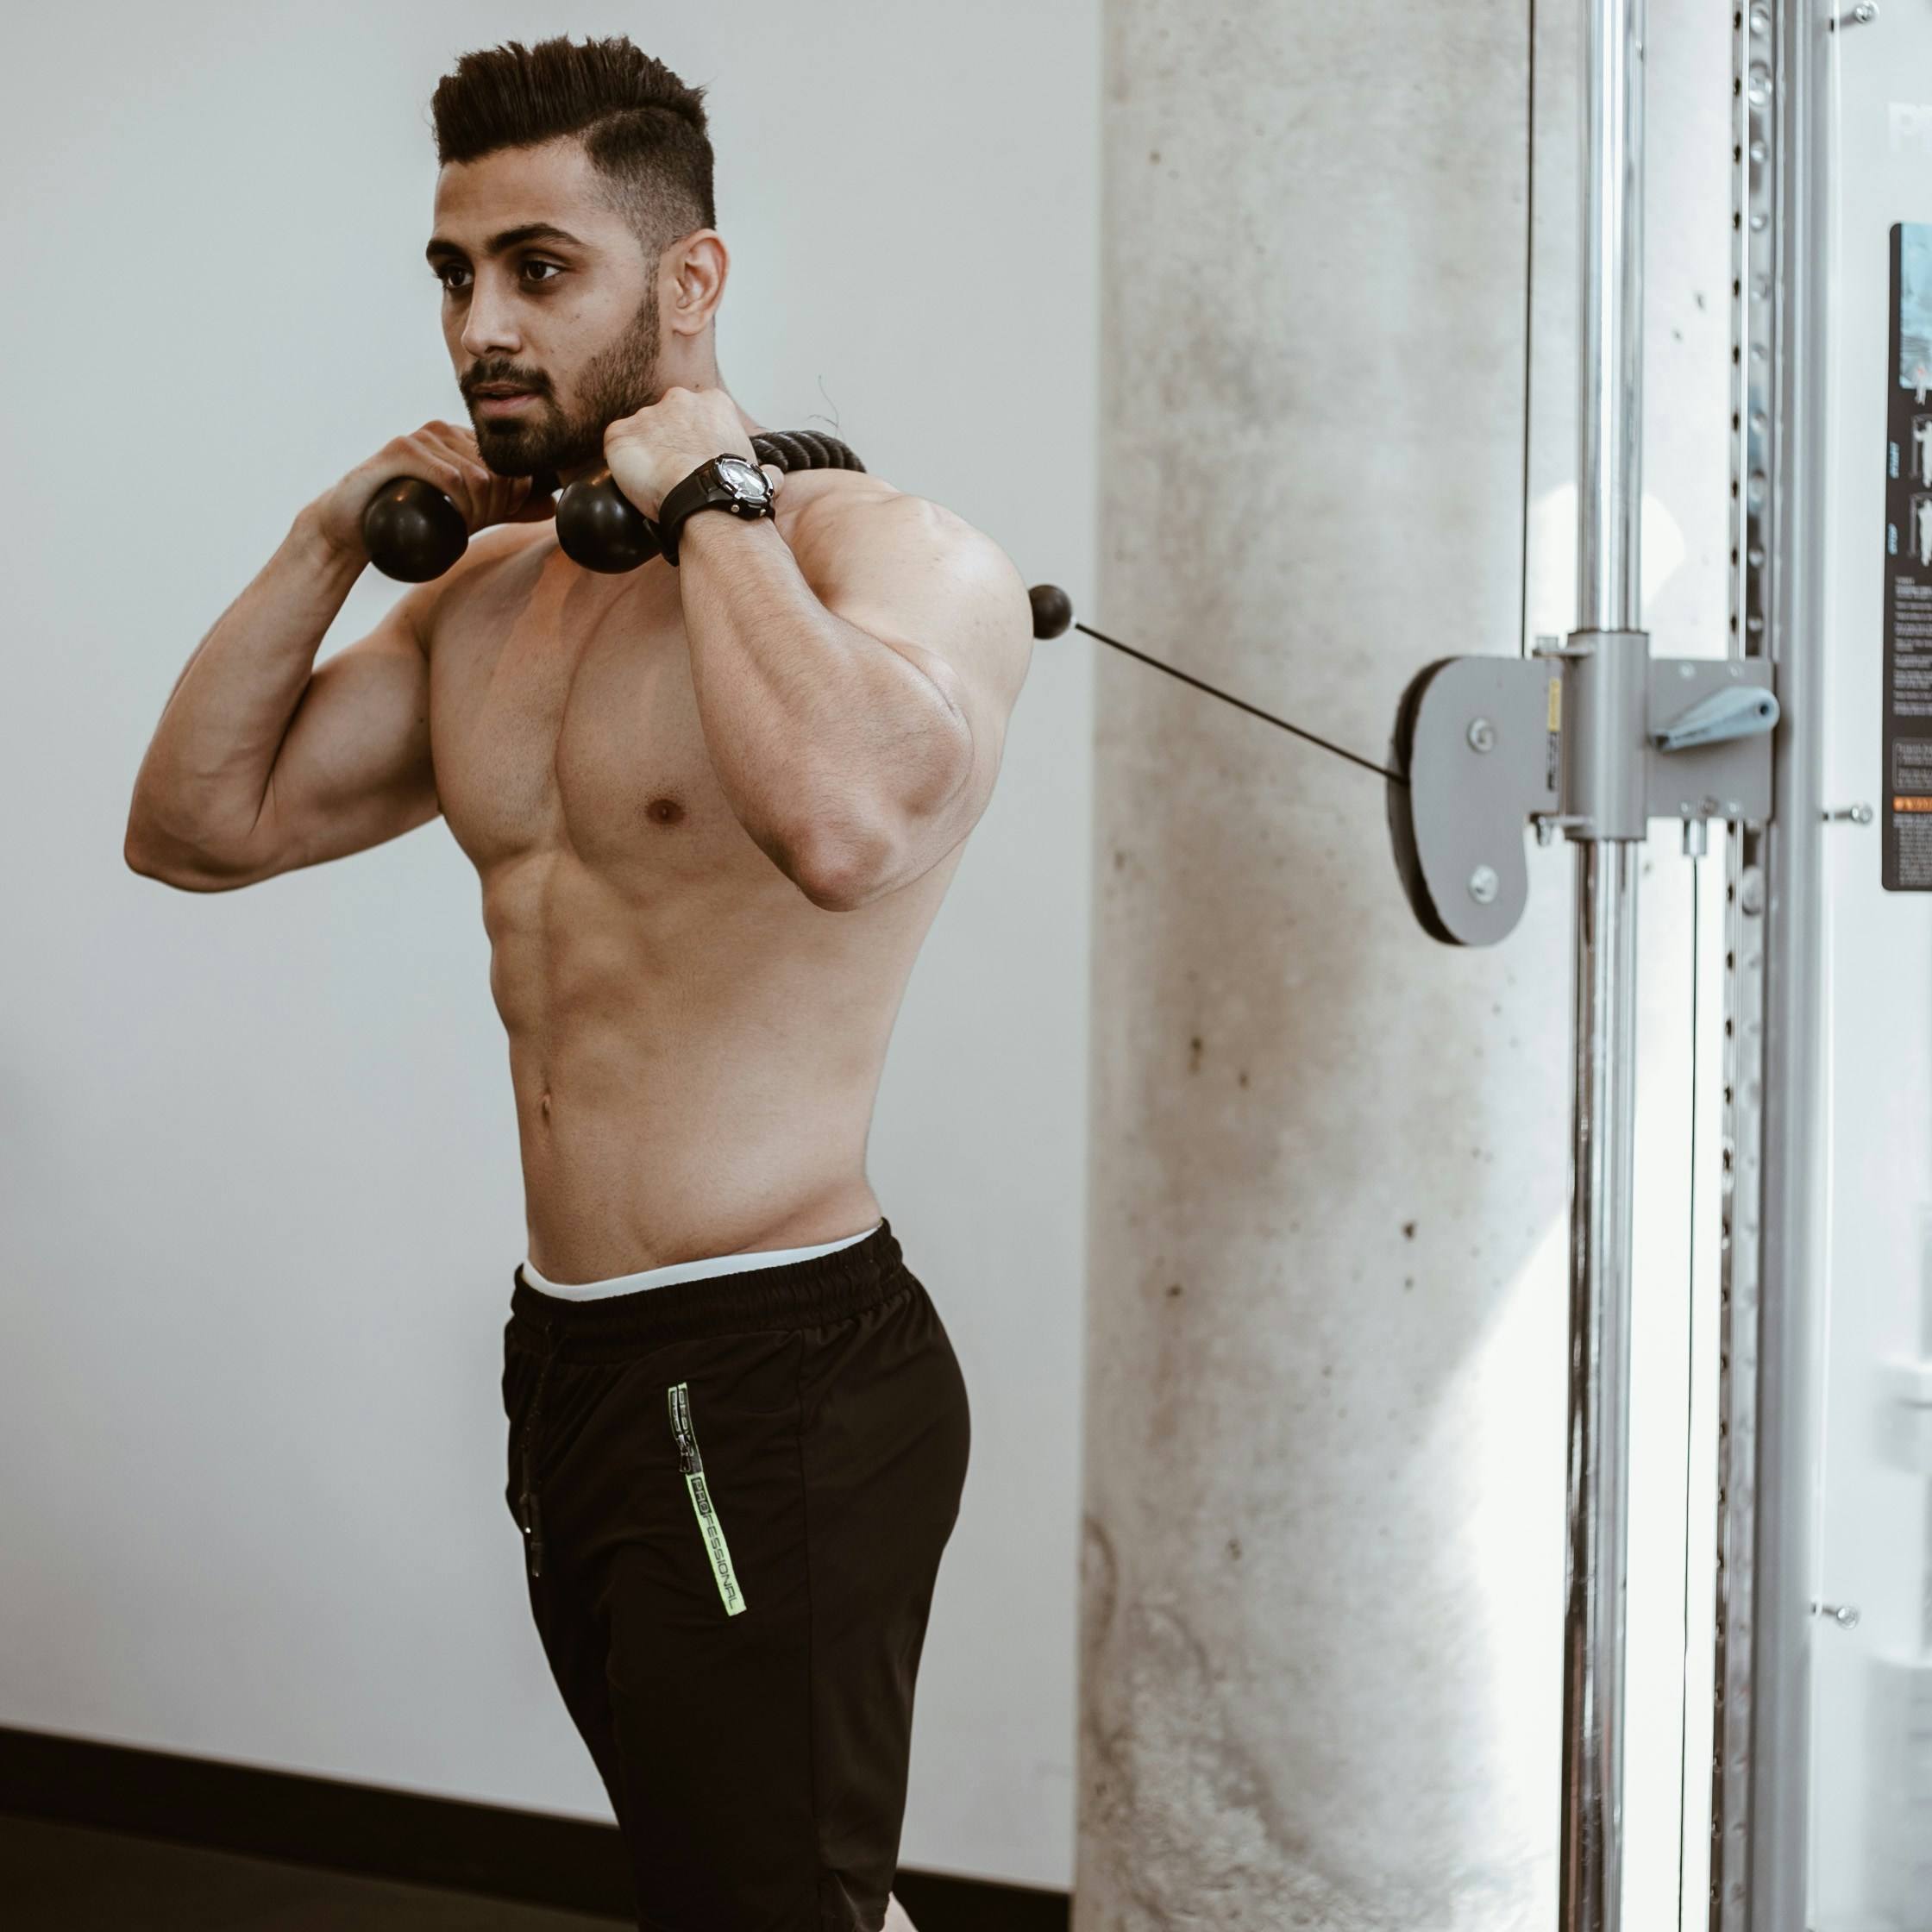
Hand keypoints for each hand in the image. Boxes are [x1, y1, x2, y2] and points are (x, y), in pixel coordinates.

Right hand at [307, 421, 546, 563]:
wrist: (354, 525)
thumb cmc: (414, 518)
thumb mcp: (470, 514)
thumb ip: (509, 508)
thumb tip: (553, 505)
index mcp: (463, 442)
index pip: (511, 471)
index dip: (509, 503)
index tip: (487, 521)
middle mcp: (445, 433)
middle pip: (497, 475)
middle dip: (492, 509)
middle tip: (467, 527)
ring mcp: (423, 437)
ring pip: (476, 477)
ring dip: (474, 510)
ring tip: (455, 525)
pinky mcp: (401, 449)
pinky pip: (448, 474)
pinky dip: (457, 499)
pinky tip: (448, 513)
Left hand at [603, 387, 753, 521]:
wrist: (707, 500)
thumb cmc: (736, 491)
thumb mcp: (762, 473)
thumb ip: (765, 469)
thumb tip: (775, 479)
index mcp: (714, 403)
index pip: (697, 416)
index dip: (696, 442)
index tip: (698, 463)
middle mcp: (679, 399)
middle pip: (667, 418)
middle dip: (669, 443)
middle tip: (676, 475)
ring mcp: (647, 414)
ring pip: (641, 433)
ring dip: (646, 455)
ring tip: (657, 486)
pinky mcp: (620, 434)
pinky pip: (616, 446)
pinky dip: (621, 465)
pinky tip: (635, 484)